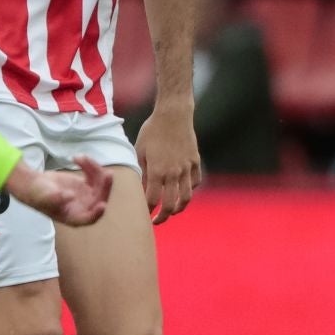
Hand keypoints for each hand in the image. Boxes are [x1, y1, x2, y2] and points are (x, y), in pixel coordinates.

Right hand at [6, 156, 111, 226]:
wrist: (34, 185)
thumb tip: (71, 196)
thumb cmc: (37, 195)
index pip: (89, 218)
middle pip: (99, 199)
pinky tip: (77, 158)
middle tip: (106, 174)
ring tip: (80, 158)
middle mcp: (83, 208)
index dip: (96, 213)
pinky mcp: (86, 184)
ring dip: (94, 169)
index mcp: (73, 217)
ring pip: (99, 184)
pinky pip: (94, 174)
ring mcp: (87, 196)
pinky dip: (89, 165)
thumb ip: (57, 197)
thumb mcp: (45, 196)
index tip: (102, 205)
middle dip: (104, 187)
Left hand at [135, 103, 201, 223]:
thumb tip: (138, 191)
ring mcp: (187, 168)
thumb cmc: (152, 131)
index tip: (142, 215)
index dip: (147, 211)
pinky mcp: (195, 162)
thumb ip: (140, 173)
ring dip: (179, 208)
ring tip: (172, 211)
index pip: (152, 201)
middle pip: (171, 205)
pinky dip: (189, 190)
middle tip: (156, 221)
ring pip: (186, 197)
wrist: (174, 114)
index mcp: (157, 171)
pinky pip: (195, 182)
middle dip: (163, 217)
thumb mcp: (139, 151)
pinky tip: (182, 190)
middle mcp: (173, 173)